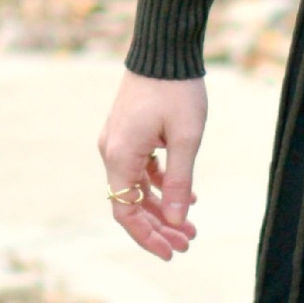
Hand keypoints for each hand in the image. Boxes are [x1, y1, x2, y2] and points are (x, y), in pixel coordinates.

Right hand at [98, 72, 205, 261]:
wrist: (164, 50)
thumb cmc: (177, 91)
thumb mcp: (186, 139)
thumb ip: (180, 181)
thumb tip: (178, 220)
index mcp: (120, 156)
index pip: (126, 211)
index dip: (147, 236)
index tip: (172, 252)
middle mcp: (112, 152)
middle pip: (131, 203)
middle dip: (159, 227)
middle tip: (189, 244)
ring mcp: (118, 142)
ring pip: (137, 188)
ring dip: (162, 208)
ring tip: (191, 227)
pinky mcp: (129, 133)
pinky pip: (141, 170)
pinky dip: (161, 186)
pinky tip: (188, 197)